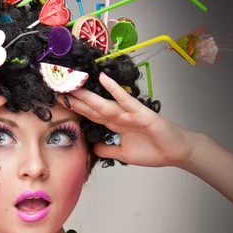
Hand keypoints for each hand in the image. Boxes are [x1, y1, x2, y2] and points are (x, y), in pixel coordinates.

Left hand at [58, 72, 196, 167]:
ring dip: (87, 94)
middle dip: (75, 98)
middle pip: (92, 106)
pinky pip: (125, 100)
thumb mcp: (123, 154)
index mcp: (114, 125)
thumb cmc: (154, 150)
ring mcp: (129, 113)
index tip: (59, 101)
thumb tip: (92, 149)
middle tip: (57, 87)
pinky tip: (103, 78)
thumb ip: (107, 150)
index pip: (90, 114)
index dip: (74, 108)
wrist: (175, 152)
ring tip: (71, 84)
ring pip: (103, 102)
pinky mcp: (141, 113)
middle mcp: (119, 116)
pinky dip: (114, 90)